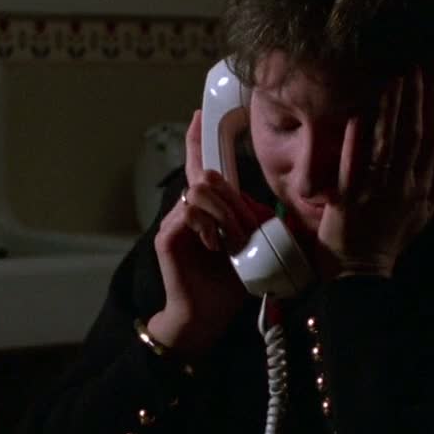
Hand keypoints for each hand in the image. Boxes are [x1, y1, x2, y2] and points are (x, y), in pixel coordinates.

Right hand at [147, 109, 271, 356]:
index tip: (199, 115)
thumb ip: (253, 221)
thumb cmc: (228, 285)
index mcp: (206, 210)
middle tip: (245, 228)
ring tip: (232, 240)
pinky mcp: (166, 237)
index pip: (200, 167)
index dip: (198, 141)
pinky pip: (188, 213)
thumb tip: (266, 203)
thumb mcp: (251, 247)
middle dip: (232, 199)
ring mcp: (174, 223)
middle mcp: (186, 211)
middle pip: (206, 176)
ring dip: (224, 213)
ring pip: (198, 191)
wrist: (206, 318)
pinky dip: (209, 227)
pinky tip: (216, 246)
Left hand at [318, 69, 433, 277]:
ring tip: (391, 82)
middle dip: (415, 101)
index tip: (433, 83)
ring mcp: (375, 192)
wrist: (363, 271)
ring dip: (390, 112)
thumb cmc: (392, 238)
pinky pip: (353, 165)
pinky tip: (357, 115)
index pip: (433, 142)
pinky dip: (356, 140)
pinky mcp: (348, 199)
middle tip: (414, 70)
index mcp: (422, 188)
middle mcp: (403, 187)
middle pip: (413, 137)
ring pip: (386, 146)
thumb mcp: (424, 214)